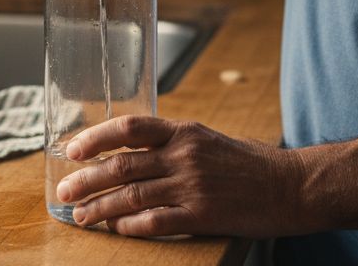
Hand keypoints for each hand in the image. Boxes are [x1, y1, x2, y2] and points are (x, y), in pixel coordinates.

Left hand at [55, 115, 308, 237]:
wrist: (293, 185)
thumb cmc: (253, 164)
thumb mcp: (209, 140)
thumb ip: (174, 143)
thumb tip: (136, 151)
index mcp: (184, 132)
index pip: (129, 128)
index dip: (96, 137)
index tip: (73, 150)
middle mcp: (183, 155)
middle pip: (121, 165)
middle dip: (86, 179)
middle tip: (64, 190)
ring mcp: (192, 185)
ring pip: (131, 195)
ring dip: (100, 207)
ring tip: (81, 216)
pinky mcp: (202, 215)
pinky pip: (155, 221)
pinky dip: (130, 226)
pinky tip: (117, 230)